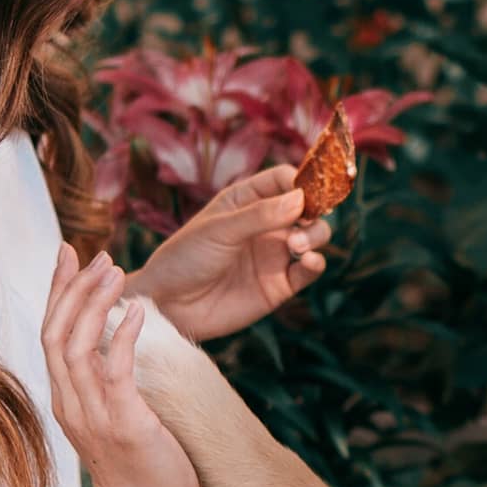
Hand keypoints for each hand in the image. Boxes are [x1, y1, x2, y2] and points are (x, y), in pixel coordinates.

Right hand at [43, 245, 200, 486]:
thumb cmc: (141, 469)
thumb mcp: (116, 417)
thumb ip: (109, 381)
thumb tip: (118, 339)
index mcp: (67, 399)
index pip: (52, 334)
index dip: (59, 291)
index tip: (68, 253)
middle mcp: (72, 404)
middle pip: (57, 333)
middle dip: (73, 288)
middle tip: (96, 253)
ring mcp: (94, 415)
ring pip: (77, 346)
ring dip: (95, 304)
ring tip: (115, 270)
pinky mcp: (124, 425)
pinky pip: (115, 373)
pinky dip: (123, 338)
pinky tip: (137, 310)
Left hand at [128, 166, 332, 342]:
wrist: (170, 306)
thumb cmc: (185, 258)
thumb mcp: (219, 229)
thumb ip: (260, 214)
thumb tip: (301, 198)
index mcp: (246, 200)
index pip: (284, 179)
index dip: (301, 181)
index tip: (306, 192)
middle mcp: (265, 224)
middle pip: (307, 207)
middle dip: (314, 210)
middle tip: (303, 222)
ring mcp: (274, 254)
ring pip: (313, 236)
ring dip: (315, 235)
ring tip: (296, 245)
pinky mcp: (280, 284)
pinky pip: (309, 270)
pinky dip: (316, 263)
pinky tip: (309, 261)